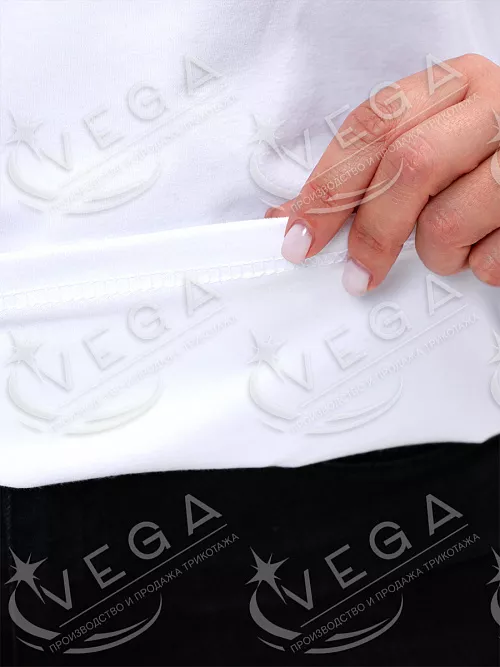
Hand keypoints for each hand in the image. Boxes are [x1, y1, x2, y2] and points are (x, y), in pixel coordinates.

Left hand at [266, 54, 499, 295]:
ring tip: (444, 245)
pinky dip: (475, 266)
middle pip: (409, 166)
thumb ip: (367, 170)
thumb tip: (291, 217)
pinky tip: (481, 246)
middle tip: (355, 272)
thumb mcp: (428, 138)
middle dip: (371, 231)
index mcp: (453, 84)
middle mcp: (493, 108)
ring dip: (433, 253)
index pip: (372, 127)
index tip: (300, 234)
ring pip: (447, 221)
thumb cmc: (477, 155)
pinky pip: (489, 258)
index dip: (328, 187)